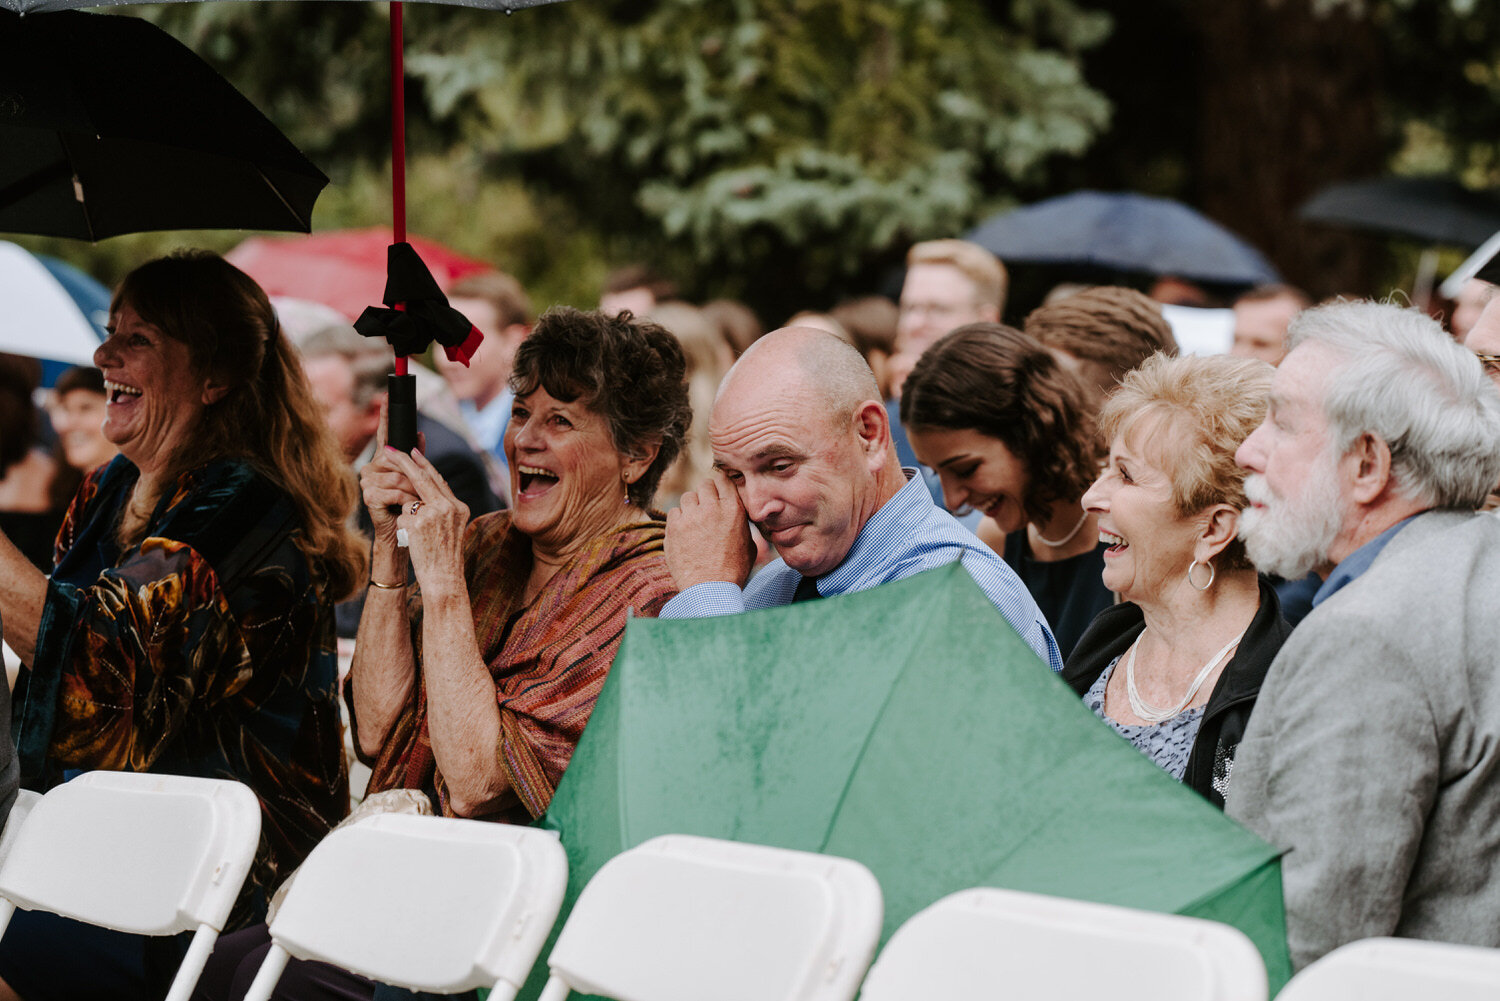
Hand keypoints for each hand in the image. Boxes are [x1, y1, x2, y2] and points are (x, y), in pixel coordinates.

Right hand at [359, 398, 427, 546]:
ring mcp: (367, 482)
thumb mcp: (415, 481)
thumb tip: (420, 433)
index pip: (384, 435)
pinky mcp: (369, 495)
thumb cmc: (409, 507)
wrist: (400, 535)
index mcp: (382, 462)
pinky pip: (395, 491)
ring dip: (414, 490)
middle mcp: (370, 469)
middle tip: (422, 490)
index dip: (386, 417)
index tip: (388, 397)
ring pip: (399, 477)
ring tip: (418, 502)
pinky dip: (408, 500)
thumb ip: (416, 457)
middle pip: (398, 460)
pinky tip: (409, 507)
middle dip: (414, 475)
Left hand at [382, 446, 470, 595]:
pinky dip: (403, 527)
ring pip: (409, 499)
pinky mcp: (418, 524)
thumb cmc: (445, 557)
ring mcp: (433, 514)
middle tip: (389, 450)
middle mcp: (448, 507)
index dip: (424, 464)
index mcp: (458, 507)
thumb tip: (425, 490)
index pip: (438, 479)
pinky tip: (413, 540)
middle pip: (423, 477)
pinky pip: (402, 517)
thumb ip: (441, 508)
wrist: (444, 578)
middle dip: (404, 461)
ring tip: (412, 522)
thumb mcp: (450, 528)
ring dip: (404, 507)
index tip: (412, 452)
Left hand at [666, 469, 754, 589]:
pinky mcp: (674, 527)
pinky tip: (684, 533)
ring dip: (691, 507)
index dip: (720, 485)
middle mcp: (711, 508)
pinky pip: (674, 512)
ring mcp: (690, 516)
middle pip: (704, 485)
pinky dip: (678, 520)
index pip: (723, 480)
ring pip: (687, 497)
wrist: (710, 589)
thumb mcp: (749, 545)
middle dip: (705, 495)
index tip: (718, 492)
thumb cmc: (733, 571)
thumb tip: (739, 517)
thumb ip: (743, 525)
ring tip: (695, 523)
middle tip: (705, 509)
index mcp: (733, 510)